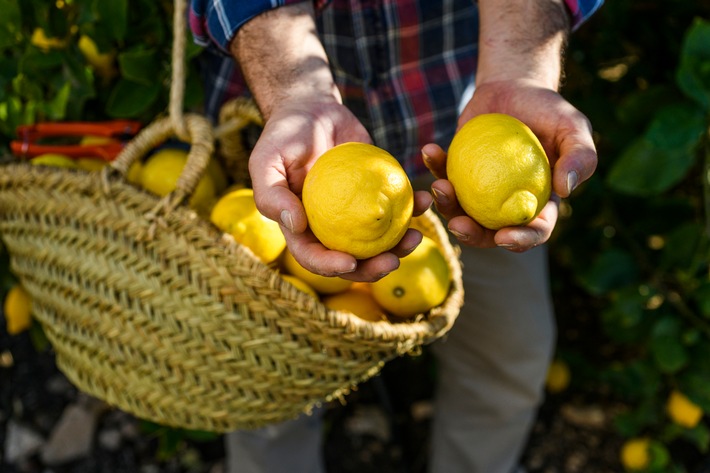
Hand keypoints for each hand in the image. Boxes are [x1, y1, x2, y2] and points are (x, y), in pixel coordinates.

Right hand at [249, 97, 432, 280]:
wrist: (312, 110)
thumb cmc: (282, 137)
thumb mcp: (266, 162)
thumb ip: (272, 195)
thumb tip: (295, 226)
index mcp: (302, 230)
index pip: (314, 258)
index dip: (331, 267)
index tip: (351, 263)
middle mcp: (330, 227)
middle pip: (353, 260)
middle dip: (374, 269)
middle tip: (393, 261)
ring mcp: (356, 213)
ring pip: (380, 241)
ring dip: (400, 246)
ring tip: (416, 236)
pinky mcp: (377, 192)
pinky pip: (397, 206)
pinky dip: (412, 207)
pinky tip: (423, 201)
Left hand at [423, 79, 596, 251]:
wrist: (516, 88)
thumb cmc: (549, 111)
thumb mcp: (573, 128)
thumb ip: (580, 157)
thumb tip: (564, 190)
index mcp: (537, 203)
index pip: (532, 231)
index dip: (520, 241)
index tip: (504, 237)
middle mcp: (505, 203)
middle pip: (488, 232)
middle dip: (471, 236)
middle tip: (458, 223)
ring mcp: (478, 190)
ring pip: (459, 210)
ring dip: (445, 205)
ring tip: (439, 187)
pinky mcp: (457, 170)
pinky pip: (442, 174)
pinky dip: (434, 166)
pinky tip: (430, 150)